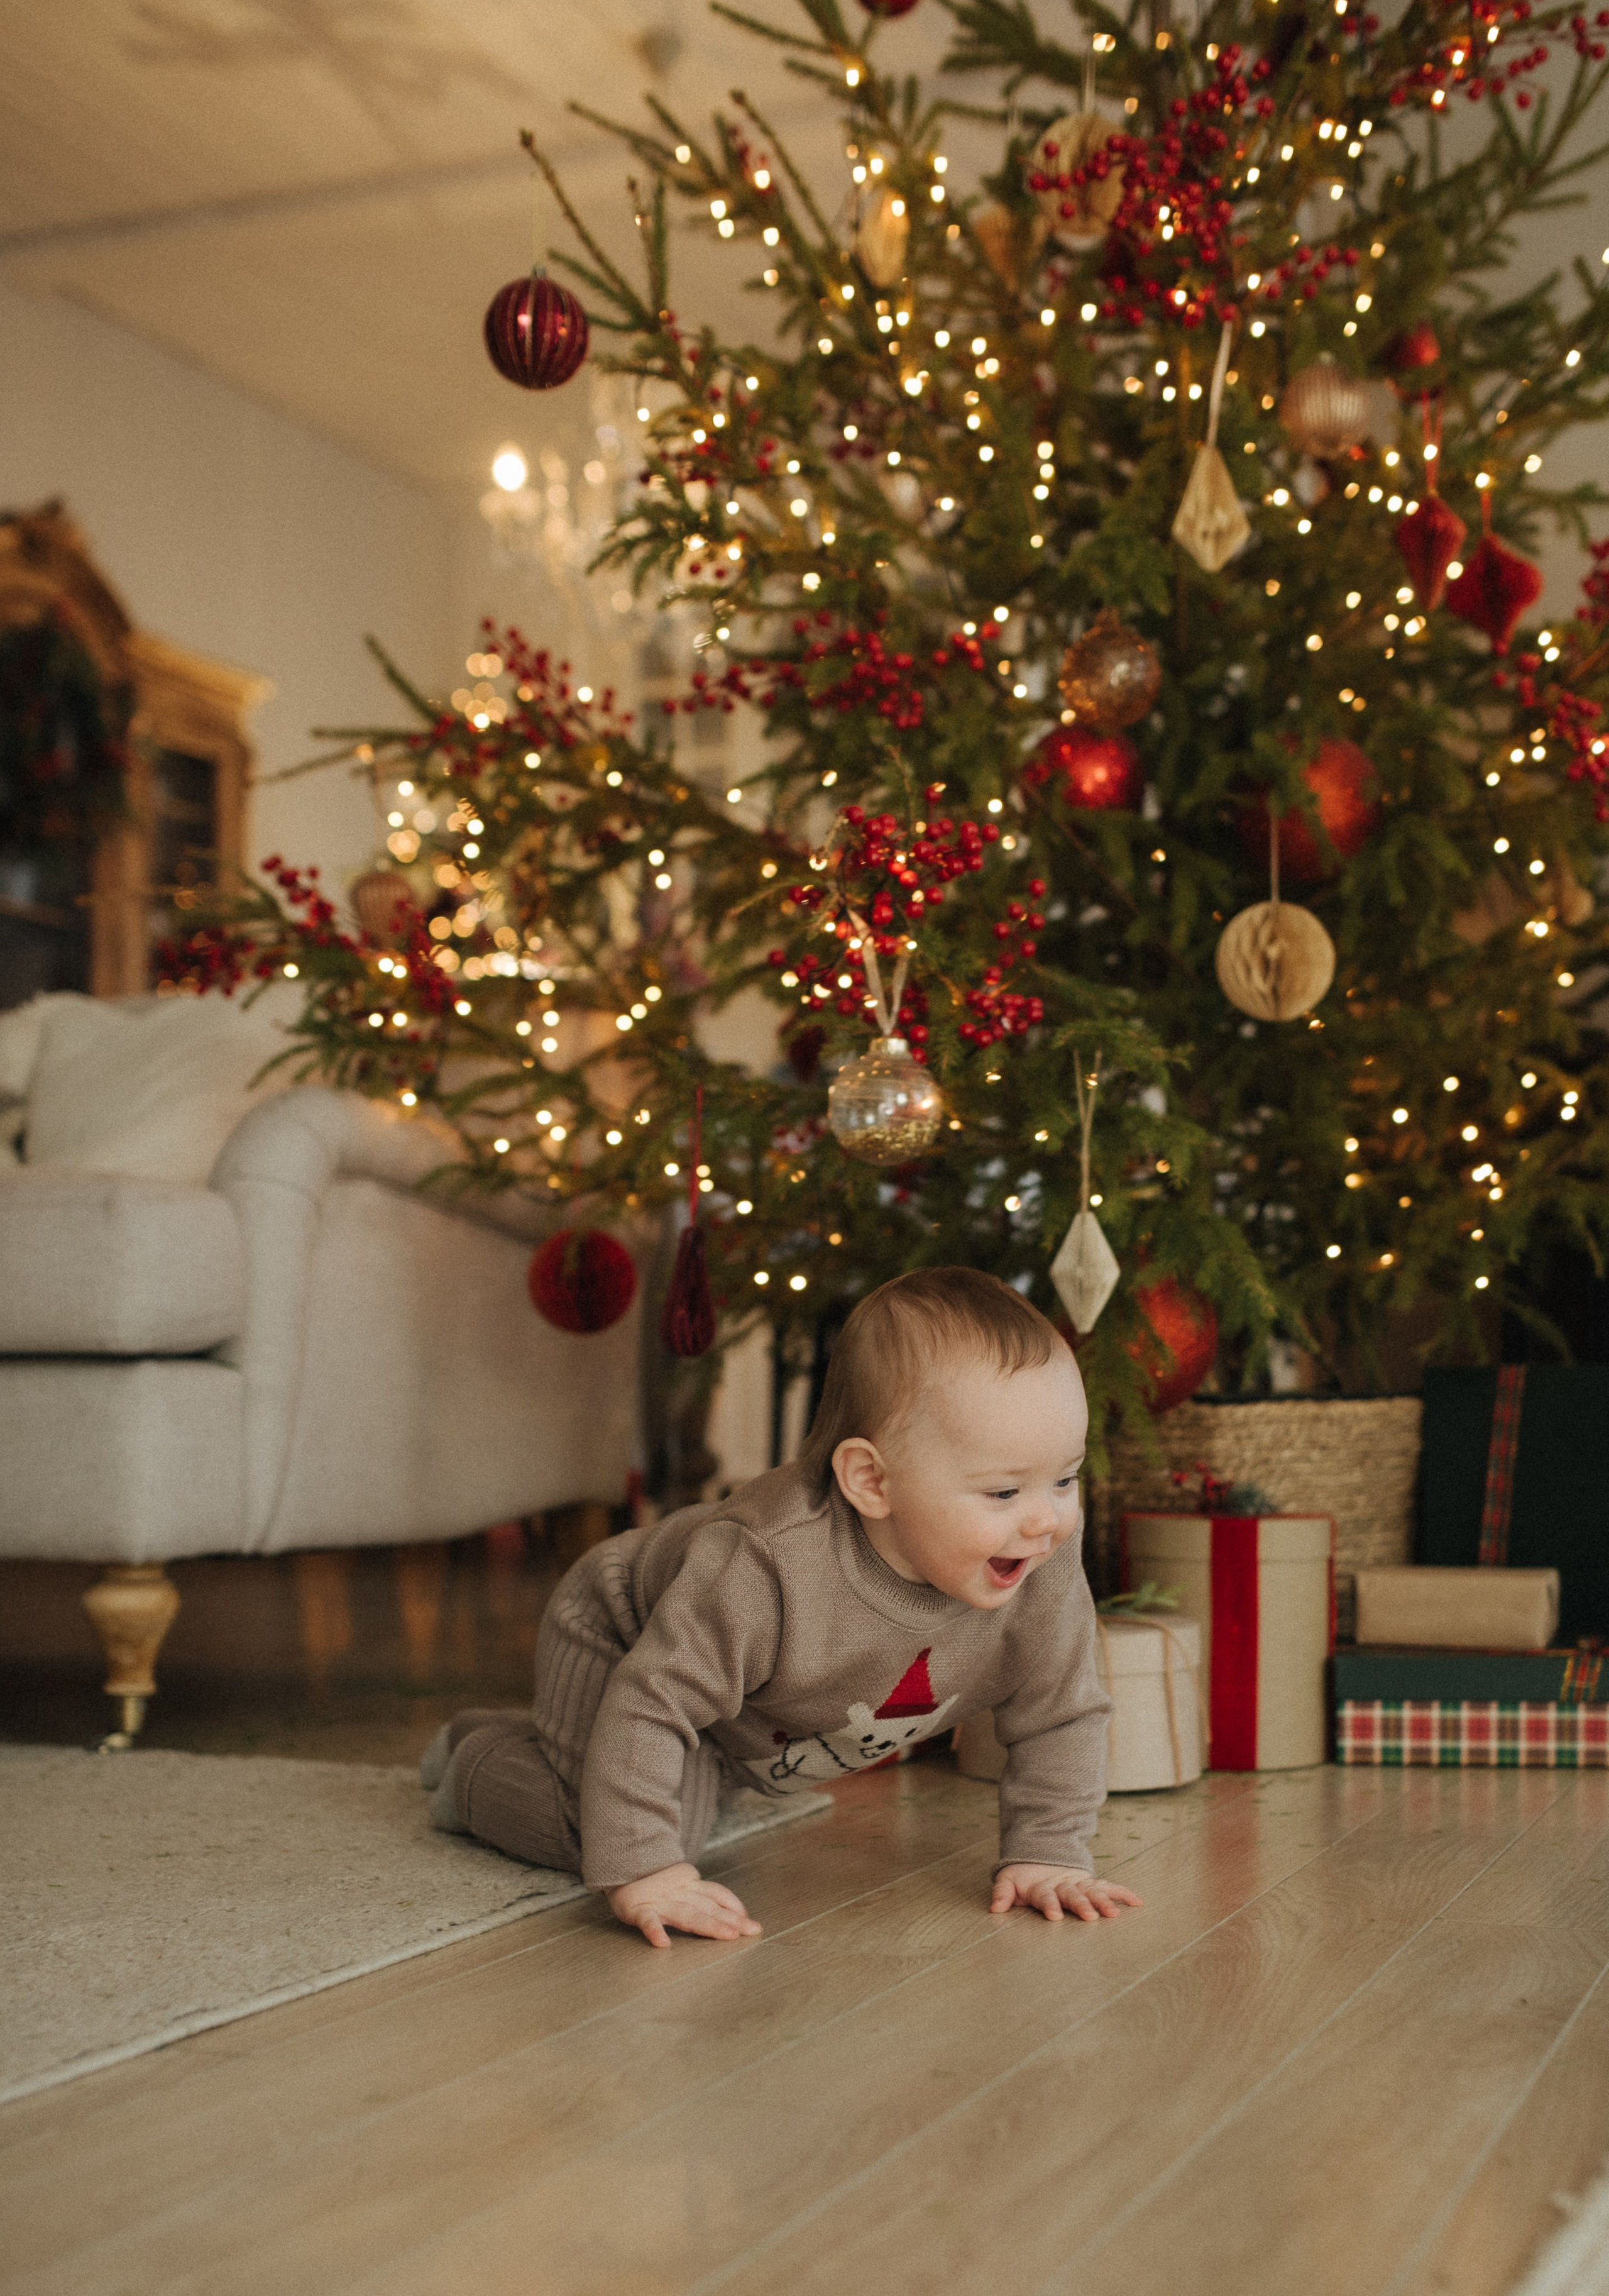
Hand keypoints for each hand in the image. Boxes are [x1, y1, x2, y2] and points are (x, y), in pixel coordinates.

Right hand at [605, 1861, 762, 1949]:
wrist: (619, 1868)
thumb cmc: (654, 1885)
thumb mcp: (680, 1886)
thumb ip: (702, 1898)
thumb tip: (733, 1915)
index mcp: (689, 1887)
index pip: (716, 1893)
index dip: (734, 1905)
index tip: (751, 1921)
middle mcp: (679, 1893)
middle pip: (708, 1907)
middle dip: (730, 1919)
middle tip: (750, 1930)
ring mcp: (660, 1901)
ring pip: (687, 1913)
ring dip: (708, 1924)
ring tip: (727, 1935)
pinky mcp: (638, 1909)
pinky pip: (648, 1921)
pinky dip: (655, 1931)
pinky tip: (663, 1944)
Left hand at [990, 1863, 1143, 1922]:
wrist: (1040, 1856)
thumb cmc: (1023, 1877)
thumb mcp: (1008, 1881)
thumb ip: (1002, 1893)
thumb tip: (994, 1908)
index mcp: (1041, 1887)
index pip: (1045, 1896)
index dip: (1049, 1905)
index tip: (1055, 1916)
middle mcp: (1062, 1885)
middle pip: (1072, 1895)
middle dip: (1081, 1905)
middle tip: (1090, 1916)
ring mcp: (1078, 1883)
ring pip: (1092, 1892)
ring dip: (1103, 1902)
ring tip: (1114, 1913)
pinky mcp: (1090, 1884)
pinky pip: (1108, 1887)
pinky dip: (1122, 1893)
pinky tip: (1138, 1901)